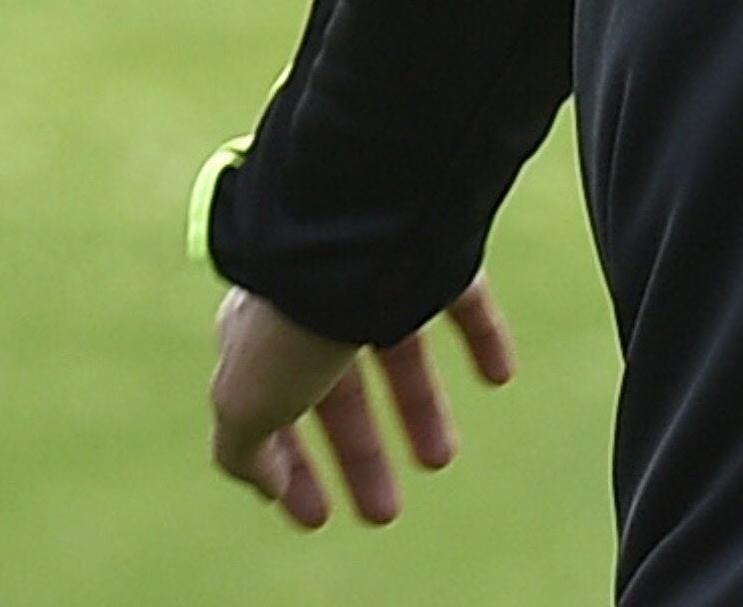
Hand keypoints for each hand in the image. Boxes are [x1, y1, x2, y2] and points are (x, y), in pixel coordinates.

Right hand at [207, 277, 515, 530]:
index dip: (291, 469)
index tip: (316, 515)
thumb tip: (266, 481)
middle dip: (361, 455)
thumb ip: (245, 448)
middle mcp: (318, 303)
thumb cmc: (293, 315)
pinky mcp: (436, 254)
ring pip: (401, 353)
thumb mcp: (246, 401)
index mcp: (261, 335)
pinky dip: (481, 340)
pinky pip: (463, 301)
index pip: (272, 413)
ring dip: (420, 409)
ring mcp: (378, 275)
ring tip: (441, 460)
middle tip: (383, 513)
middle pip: (341, 391)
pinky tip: (498, 377)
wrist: (355, 226)